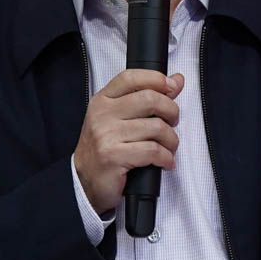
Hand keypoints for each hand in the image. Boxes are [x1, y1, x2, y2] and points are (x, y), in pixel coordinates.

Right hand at [73, 69, 184, 213]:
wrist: (83, 182)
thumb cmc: (105, 150)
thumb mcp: (119, 119)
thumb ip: (145, 98)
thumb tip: (176, 81)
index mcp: (102, 101)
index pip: (131, 77)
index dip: (157, 79)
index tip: (172, 87)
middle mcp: (102, 115)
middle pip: (149, 99)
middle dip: (171, 111)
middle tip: (173, 123)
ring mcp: (106, 136)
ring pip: (156, 127)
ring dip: (171, 140)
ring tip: (169, 147)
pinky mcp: (113, 157)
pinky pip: (152, 151)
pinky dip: (166, 158)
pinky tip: (165, 162)